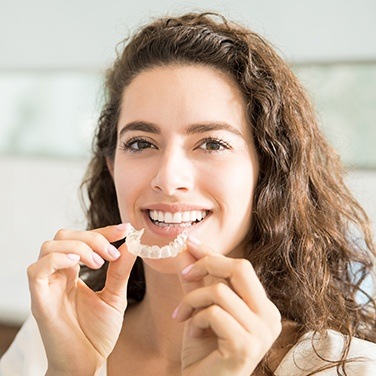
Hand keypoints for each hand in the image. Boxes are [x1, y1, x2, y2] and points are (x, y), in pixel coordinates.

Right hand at [27, 224, 136, 375]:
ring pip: (49, 246)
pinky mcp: (39, 301)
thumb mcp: (115, 297)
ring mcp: (47, 286)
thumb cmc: (97, 333)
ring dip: (78, 247)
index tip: (125, 229)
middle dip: (92, 237)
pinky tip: (79, 265)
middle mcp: (57, 275)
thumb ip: (120, 271)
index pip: (82, 239)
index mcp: (73, 272)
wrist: (88, 363)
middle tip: (111, 253)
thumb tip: (131, 244)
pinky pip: (37, 269)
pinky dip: (58, 259)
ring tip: (99, 263)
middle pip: (64, 236)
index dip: (103, 231)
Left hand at [174, 238, 281, 375]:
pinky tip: (191, 333)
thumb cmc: (204, 350)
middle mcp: (269, 317)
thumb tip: (185, 251)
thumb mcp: (200, 309)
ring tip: (182, 316)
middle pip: (241, 268)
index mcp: (262, 306)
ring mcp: (261, 333)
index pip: (241, 267)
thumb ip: (196, 281)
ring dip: (192, 300)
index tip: (190, 243)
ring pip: (220, 291)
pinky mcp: (246, 346)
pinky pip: (214, 313)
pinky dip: (195, 319)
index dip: (213, 253)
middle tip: (185, 274)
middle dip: (207, 264)